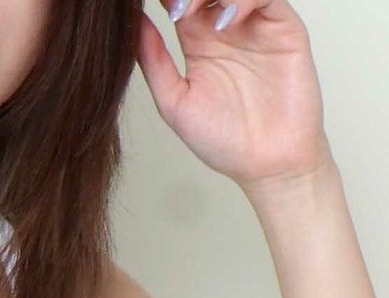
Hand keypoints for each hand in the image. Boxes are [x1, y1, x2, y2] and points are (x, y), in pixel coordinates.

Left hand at [137, 0, 331, 192]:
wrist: (266, 164)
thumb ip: (152, 61)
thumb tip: (131, 22)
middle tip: (170, 6)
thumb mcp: (173, 101)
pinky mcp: (284, 26)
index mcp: (198, 40)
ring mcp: (255, 23)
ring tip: (187, 11)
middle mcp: (225, 25)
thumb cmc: (223, 140)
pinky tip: (223, 23)